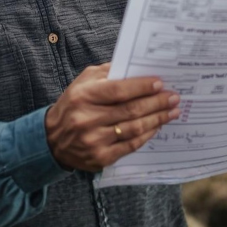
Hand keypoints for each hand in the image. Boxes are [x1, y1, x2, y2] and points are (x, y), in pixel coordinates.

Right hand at [45, 63, 180, 171]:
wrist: (53, 139)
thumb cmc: (73, 104)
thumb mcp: (83, 82)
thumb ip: (108, 73)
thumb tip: (137, 69)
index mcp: (83, 96)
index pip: (118, 90)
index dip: (141, 87)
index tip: (160, 83)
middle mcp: (87, 119)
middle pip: (131, 110)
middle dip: (157, 103)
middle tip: (173, 97)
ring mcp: (94, 141)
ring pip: (134, 128)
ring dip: (157, 119)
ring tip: (172, 111)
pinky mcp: (101, 157)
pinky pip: (131, 145)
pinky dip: (147, 135)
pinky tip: (157, 126)